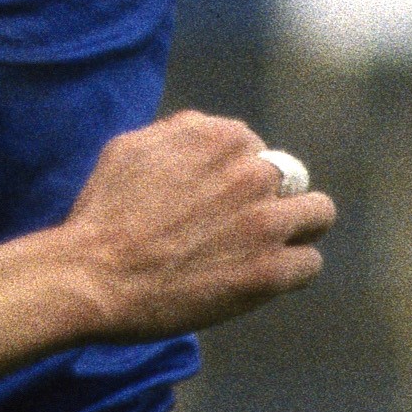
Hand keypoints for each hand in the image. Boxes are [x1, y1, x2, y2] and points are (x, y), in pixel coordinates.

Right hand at [58, 112, 336, 341]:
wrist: (92, 275)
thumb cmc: (102, 214)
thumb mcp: (131, 147)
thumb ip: (179, 133)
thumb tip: (204, 133)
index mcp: (220, 137)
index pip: (257, 150)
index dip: (239, 177)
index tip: (219, 202)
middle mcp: (251, 173)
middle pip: (292, 178)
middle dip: (272, 199)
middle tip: (243, 228)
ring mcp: (265, 222)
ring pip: (318, 214)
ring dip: (299, 229)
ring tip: (273, 249)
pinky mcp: (269, 271)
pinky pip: (310, 263)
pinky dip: (291, 270)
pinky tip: (262, 278)